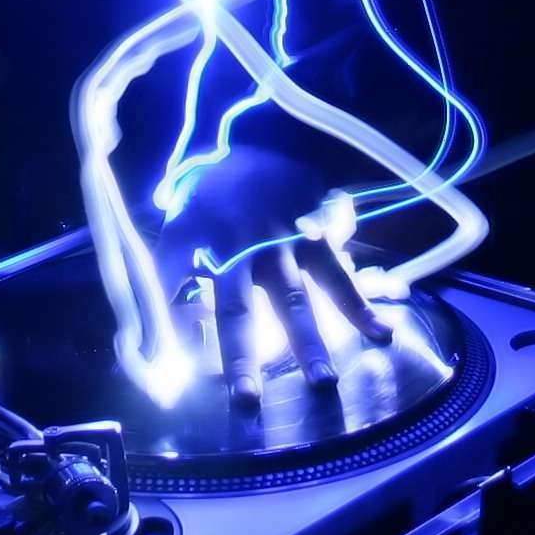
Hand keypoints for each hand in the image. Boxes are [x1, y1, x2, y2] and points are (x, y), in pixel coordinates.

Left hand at [148, 143, 393, 407]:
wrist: (263, 133)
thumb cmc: (215, 194)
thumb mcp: (180, 222)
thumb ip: (172, 277)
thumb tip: (155, 343)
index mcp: (190, 237)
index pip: (170, 291)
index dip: (168, 334)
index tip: (168, 381)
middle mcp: (234, 244)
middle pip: (235, 308)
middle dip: (240, 357)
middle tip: (247, 401)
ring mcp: (279, 240)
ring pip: (293, 298)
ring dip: (308, 342)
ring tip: (323, 382)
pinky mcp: (315, 233)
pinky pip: (338, 274)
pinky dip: (359, 306)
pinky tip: (380, 332)